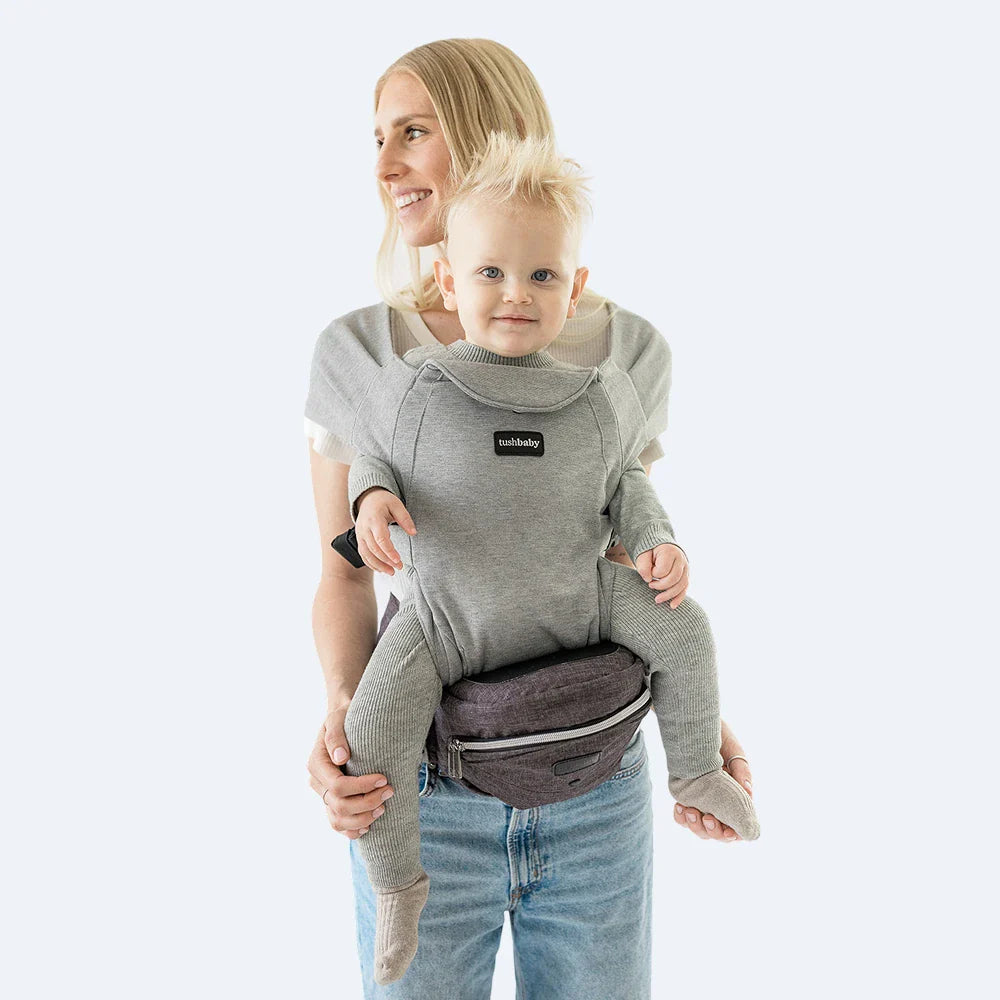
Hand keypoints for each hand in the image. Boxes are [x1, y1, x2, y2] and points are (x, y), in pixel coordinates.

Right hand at [307, 705, 395, 839]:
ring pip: (337, 820)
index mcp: (316, 763)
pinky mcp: (332, 800)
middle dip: (367, 803)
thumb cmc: (343, 716)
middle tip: (390, 791)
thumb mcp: (338, 718)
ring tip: (383, 808)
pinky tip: (368, 826)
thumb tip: (340, 758)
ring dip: (362, 819)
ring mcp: (323, 793)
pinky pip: (337, 824)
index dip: (361, 787)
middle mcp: (317, 782)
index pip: (338, 786)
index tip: (383, 779)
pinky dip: (351, 830)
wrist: (343, 720)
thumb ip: (337, 736)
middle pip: (339, 806)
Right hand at [355, 488, 416, 574]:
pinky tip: (381, 570)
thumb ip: (405, 519)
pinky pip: (363, 554)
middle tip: (399, 567)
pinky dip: (371, 564)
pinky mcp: (360, 540)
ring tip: (391, 572)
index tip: (398, 560)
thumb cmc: (384, 501)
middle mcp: (364, 528)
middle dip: (386, 561)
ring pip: (366, 554)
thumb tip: (413, 533)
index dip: (389, 551)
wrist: (368, 499)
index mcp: (374, 519)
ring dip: (378, 565)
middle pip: (374, 549)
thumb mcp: (397, 505)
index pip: (380, 539)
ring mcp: (360, 535)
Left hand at [635, 543, 688, 608]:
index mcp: (670, 552)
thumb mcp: (643, 555)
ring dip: (669, 595)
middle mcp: (681, 559)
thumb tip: (648, 579)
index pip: (663, 570)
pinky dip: (679, 598)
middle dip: (661, 586)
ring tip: (657, 600)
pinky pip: (685, 588)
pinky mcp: (686, 575)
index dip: (654, 574)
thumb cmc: (650, 552)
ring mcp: (686, 568)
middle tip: (650, 586)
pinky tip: (672, 606)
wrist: (661, 547)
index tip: (649, 572)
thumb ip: (643, 565)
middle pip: (674, 578)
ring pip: (681, 585)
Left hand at [673, 720, 753, 841]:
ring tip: (689, 812)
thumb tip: (749, 792)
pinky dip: (681, 816)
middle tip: (705, 818)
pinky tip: (679, 807)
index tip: (727, 831)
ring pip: (700, 826)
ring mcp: (702, 797)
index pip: (740, 823)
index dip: (735, 834)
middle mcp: (720, 799)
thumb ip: (741, 770)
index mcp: (737, 792)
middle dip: (712, 831)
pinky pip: (683, 814)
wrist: (691, 719)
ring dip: (695, 825)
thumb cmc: (718, 732)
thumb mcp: (733, 748)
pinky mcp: (686, 792)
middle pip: (719, 830)